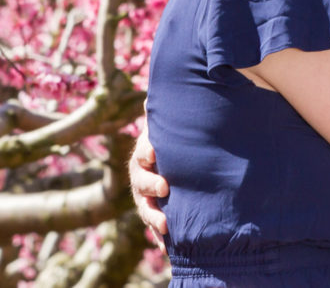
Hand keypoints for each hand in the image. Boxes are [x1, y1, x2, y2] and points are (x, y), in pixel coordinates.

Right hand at [129, 121, 168, 239]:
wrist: (177, 157)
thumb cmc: (177, 137)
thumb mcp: (174, 124)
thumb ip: (170, 113)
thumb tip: (157, 93)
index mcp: (148, 152)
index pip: (143, 152)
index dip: (148, 152)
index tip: (155, 153)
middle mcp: (143, 175)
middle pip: (142, 181)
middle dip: (151, 184)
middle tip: (166, 186)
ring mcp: (148, 195)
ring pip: (146, 206)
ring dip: (154, 216)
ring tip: (165, 224)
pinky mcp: (156, 211)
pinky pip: (156, 224)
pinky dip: (161, 235)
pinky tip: (168, 245)